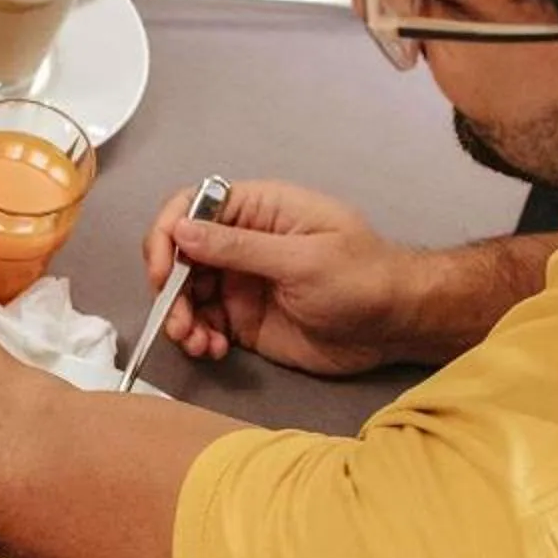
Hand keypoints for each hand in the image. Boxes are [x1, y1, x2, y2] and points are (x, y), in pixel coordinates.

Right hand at [142, 179, 422, 376]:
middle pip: (180, 255)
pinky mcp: (242, 318)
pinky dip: (198, 338)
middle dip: (170, 288)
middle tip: (178, 321)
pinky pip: (203, 324)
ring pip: (185, 294)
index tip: (163, 271)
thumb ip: (239, 247)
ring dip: (180, 318)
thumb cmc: (362, 278)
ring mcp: (240, 281)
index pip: (193, 207)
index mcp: (259, 211)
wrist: (394, 326)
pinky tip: (212, 350)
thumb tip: (181, 230)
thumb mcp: (302, 259)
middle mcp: (242, 243)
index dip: (168, 234)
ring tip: (196, 342)